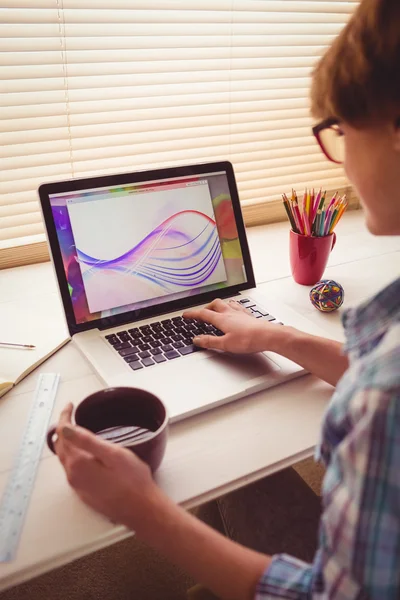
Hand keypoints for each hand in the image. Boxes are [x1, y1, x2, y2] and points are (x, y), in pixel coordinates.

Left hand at [54, 403, 159, 528]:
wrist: (141, 509)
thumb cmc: (133, 480)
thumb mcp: (113, 454)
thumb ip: (87, 441)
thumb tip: (65, 428)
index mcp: (78, 464)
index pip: (63, 435)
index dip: (64, 417)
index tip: (70, 406)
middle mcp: (72, 476)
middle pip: (60, 447)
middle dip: (63, 429)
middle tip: (71, 414)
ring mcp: (78, 487)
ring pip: (65, 459)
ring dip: (67, 443)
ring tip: (76, 429)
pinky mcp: (85, 493)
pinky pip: (72, 470)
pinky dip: (73, 455)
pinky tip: (84, 452)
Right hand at [183, 298, 282, 353]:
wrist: (268, 335)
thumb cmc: (248, 339)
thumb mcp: (225, 344)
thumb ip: (209, 341)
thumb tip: (197, 340)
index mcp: (221, 319)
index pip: (203, 314)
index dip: (193, 314)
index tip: (186, 314)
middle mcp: (230, 312)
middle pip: (214, 304)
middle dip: (206, 307)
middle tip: (201, 313)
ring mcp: (240, 312)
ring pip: (226, 303)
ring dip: (219, 305)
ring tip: (216, 309)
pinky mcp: (249, 315)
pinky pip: (237, 306)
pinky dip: (231, 307)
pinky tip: (234, 311)